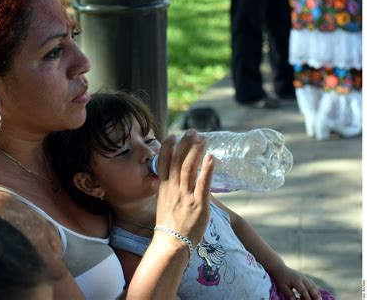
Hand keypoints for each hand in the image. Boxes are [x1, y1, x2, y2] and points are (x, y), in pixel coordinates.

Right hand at [154, 129, 213, 245]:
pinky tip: (211, 157)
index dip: (167, 147)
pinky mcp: (198, 204)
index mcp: (164, 188)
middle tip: (192, 131)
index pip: (163, 162)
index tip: (173, 136)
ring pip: (189, 168)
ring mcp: (185, 196)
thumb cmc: (169, 225)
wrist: (171, 243)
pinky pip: (203, 184)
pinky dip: (207, 169)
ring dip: (196, 151)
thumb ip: (171, 189)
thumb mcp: (164, 203)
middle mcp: (173, 189)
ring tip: (202, 138)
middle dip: (185, 144)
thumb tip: (178, 180)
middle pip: (177, 160)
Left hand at [272, 265, 320, 299]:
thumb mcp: (282, 287)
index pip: (304, 291)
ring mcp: (304, 277)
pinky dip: (315, 289)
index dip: (307, 298)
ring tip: (319, 299)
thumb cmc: (280, 279)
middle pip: (311, 288)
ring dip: (316, 293)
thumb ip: (289, 294)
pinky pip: (312, 284)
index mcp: (296, 280)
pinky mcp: (305, 277)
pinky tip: (316, 294)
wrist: (279, 268)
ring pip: (313, 286)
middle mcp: (302, 278)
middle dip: (316, 296)